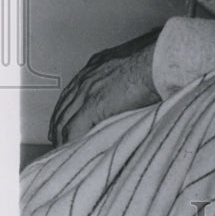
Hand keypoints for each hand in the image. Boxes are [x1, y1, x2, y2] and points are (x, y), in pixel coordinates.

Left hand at [49, 30, 161, 145]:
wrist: (157, 63)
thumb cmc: (153, 64)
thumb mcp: (132, 63)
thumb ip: (123, 76)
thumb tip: (129, 89)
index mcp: (95, 67)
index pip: (72, 92)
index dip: (65, 108)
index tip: (63, 120)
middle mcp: (87, 78)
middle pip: (63, 106)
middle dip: (58, 125)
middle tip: (57, 140)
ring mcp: (87, 91)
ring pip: (64, 120)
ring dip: (61, 137)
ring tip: (63, 151)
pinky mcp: (93, 105)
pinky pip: (74, 129)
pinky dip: (70, 142)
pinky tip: (72, 152)